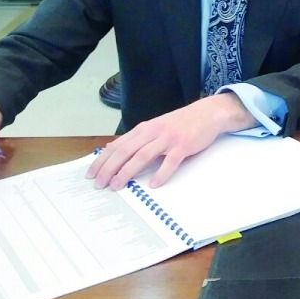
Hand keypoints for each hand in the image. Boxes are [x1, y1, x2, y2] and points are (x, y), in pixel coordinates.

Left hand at [86, 93, 254, 189]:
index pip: (118, 145)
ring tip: (118, 186)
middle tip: (99, 184)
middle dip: (109, 168)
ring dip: (128, 172)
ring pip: (143, 155)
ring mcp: (168, 138)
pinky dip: (161, 173)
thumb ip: (138, 139)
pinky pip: (170, 161)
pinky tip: (154, 184)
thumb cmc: (181, 123)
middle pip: (126, 151)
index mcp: (145, 128)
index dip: (103, 160)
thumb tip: (114, 150)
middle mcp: (153, 132)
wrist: (208, 113)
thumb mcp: (156, 127)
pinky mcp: (184, 145)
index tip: (91, 174)